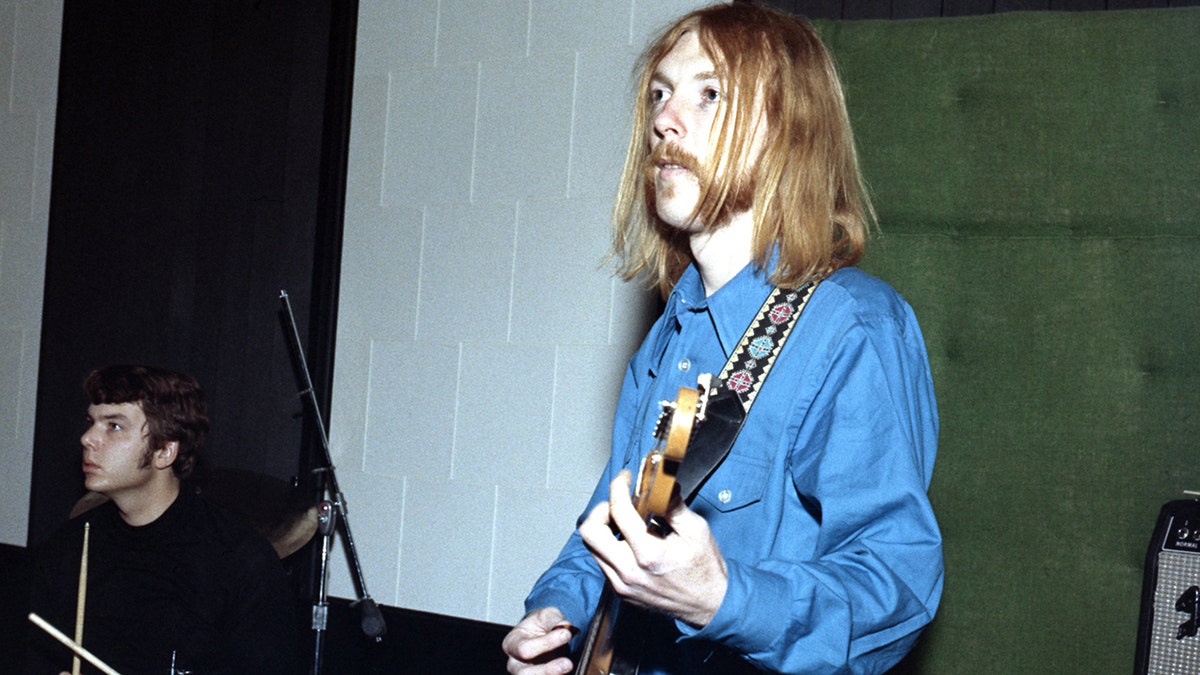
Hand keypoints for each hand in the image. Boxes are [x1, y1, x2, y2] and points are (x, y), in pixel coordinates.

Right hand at [502, 606, 574, 673]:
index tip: (566, 634)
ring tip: (568, 667)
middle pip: (525, 674)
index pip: (524, 648)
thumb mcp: (545, 615)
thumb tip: (564, 626)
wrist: (543, 633)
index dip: (546, 643)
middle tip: (568, 663)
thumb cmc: (540, 624)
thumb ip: (553, 620)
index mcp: (512, 643)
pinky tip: (567, 674)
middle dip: (547, 670)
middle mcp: (515, 664)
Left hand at [578, 470, 727, 626]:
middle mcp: (629, 572)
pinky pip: (602, 562)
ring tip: (624, 521)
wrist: (709, 605)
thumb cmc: (705, 567)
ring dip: (603, 528)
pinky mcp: (620, 592)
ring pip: (592, 547)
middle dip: (601, 510)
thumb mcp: (696, 530)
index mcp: (649, 554)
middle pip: (590, 532)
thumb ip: (673, 505)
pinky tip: (629, 541)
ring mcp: (621, 585)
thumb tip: (659, 482)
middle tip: (618, 504)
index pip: (618, 511)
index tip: (625, 478)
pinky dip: (609, 545)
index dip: (618, 487)